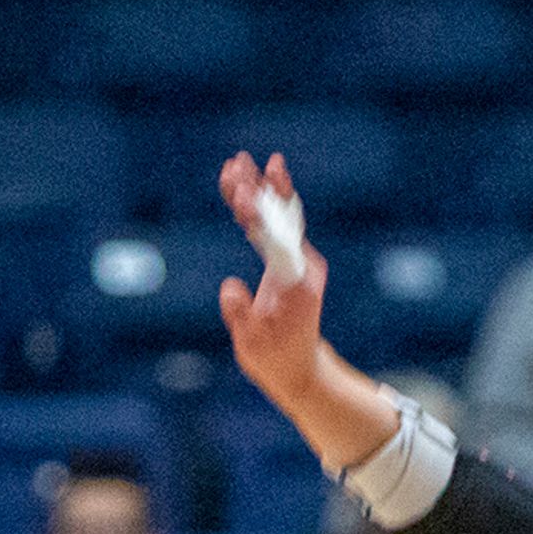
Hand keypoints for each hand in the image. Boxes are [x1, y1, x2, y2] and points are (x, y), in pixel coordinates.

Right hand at [214, 153, 332, 401]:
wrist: (300, 370)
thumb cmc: (277, 360)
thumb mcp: (253, 344)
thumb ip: (241, 315)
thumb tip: (229, 287)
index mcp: (298, 281)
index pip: (278, 237)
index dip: (258, 215)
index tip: (240, 196)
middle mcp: (303, 264)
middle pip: (280, 217)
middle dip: (257, 190)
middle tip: (236, 163)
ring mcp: (296, 261)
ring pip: (276, 217)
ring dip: (255, 191)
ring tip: (234, 164)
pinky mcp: (286, 262)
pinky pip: (271, 228)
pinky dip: (254, 208)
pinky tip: (239, 188)